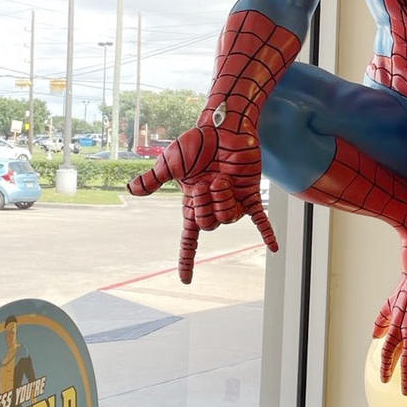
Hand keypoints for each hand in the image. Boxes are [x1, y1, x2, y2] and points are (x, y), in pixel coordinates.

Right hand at [127, 122, 275, 281]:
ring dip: (224, 200)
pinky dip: (267, 232)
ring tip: (222, 180)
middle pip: (210, 226)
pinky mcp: (250, 192)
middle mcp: (214, 205)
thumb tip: (131, 190)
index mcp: (193, 202)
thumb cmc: (195, 143)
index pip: (190, 237)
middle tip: (207, 182)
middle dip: (206, 205)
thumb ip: (154, 179)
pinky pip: (259, 217)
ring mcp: (233, 199)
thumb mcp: (170, 162)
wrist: (222, 127)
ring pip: (229, 219)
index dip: (187, 258)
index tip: (186, 280)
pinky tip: (274, 249)